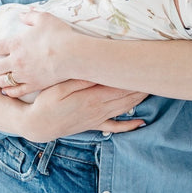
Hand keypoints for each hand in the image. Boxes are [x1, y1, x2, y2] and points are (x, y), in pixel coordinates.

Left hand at [0, 11, 76, 95]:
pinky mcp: (34, 85)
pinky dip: (9, 92)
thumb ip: (31, 16)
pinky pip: (17, 91)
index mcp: (16, 44)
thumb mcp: (44, 18)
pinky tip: (5, 92)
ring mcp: (25, 75)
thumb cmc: (58, 34)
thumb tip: (23, 14)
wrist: (71, 55)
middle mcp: (16, 61)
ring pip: (3, 81)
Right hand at [20, 79, 147, 142]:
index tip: (144, 65)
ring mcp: (97, 118)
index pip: (118, 85)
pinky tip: (140, 123)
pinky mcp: (93, 125)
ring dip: (138, 99)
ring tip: (152, 88)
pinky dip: (128, 125)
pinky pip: (114, 127)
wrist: (37, 125)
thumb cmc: (46, 102)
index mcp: (91, 98)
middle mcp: (98, 110)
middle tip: (154, 73)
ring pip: (123, 108)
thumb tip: (97, 70)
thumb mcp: (59, 87)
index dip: (133, 76)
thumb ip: (80, 80)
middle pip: (125, 96)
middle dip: (140, 85)